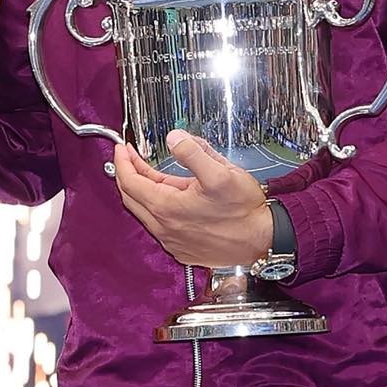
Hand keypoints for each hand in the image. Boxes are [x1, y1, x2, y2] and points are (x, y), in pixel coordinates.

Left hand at [114, 130, 271, 267]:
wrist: (265, 241)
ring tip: (148, 170)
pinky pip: (158, 225)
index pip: (130, 183)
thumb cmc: (245, 211)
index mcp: (168, 209)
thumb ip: (193, 152)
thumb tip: (173, 138)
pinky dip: (154, 206)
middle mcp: (165, 229)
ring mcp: (173, 242)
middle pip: (131, 198)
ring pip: (144, 212)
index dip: (123, 162)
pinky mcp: (183, 249)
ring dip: (141, 190)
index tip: (122, 147)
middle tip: (129, 155)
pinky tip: (166, 195)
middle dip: (127, 173)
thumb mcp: (220, 173)